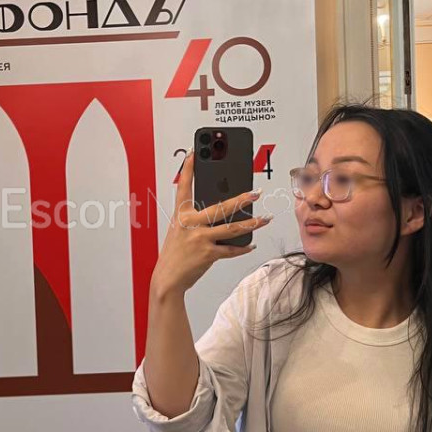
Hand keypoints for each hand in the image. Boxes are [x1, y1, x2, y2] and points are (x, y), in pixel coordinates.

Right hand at [149, 151, 272, 298]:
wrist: (167, 279)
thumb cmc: (174, 255)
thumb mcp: (180, 232)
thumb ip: (196, 221)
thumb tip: (220, 214)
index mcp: (181, 216)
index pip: (184, 187)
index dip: (187, 169)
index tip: (193, 153)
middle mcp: (190, 224)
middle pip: (220, 207)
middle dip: (241, 199)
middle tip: (256, 193)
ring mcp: (200, 239)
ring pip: (231, 228)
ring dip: (252, 223)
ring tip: (265, 219)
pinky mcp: (208, 254)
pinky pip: (230, 249)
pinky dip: (242, 248)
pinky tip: (251, 245)